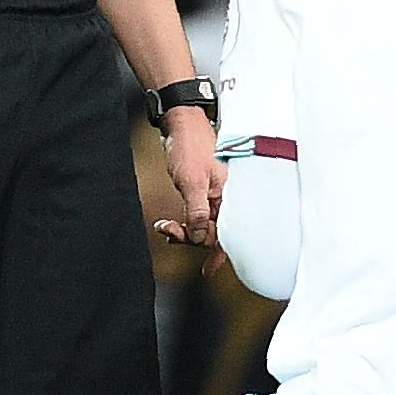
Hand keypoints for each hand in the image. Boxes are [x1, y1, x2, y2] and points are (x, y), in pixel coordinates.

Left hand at [152, 112, 223, 248]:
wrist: (182, 123)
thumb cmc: (190, 147)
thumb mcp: (192, 182)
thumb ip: (198, 211)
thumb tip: (199, 237)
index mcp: (230, 196)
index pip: (227, 232)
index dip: (218, 253)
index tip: (207, 271)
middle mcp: (226, 198)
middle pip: (213, 231)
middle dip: (191, 237)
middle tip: (168, 232)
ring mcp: (215, 195)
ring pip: (204, 224)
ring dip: (185, 230)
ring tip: (165, 228)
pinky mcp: (204, 191)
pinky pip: (198, 215)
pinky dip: (185, 222)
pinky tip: (170, 225)